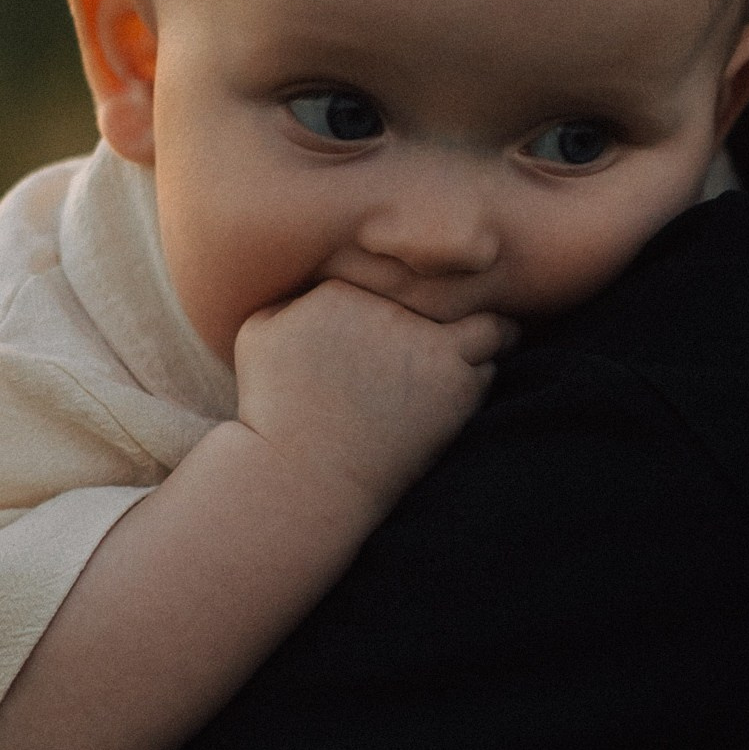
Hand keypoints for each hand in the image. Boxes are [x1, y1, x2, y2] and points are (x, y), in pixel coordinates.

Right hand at [232, 282, 513, 523]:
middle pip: (447, 289)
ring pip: (483, 323)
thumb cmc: (273, 410)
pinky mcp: (454, 384)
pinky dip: (482, 371)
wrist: (302, 475)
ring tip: (474, 352)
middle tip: (458, 322)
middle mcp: (391, 310)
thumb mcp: (258, 335)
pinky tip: (464, 385)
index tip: (408, 315)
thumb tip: (326, 287)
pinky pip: (490, 362)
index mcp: (343, 291)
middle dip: (455, 303)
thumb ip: (291, 298)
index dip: (409, 292)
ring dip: (480, 338)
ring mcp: (428, 345)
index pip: (397, 274)